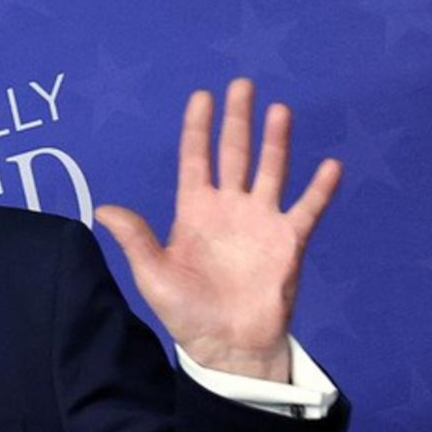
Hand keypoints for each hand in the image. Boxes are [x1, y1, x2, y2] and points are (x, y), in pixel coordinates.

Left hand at [93, 79, 341, 381]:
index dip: (198, 128)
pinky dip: (319, 188)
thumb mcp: (153, 275)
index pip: (196, 159)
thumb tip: (102, 208)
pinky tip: (330, 165)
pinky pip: (307, 210)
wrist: (227, 347)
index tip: (201, 96)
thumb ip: (135, 238)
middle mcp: (229, 209)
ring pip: (270, 171)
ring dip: (275, 142)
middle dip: (237, 120)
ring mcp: (261, 222)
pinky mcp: (288, 243)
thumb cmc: (187, 312)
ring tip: (279, 110)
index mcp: (194, 211)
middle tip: (242, 84)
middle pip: (234, 153)